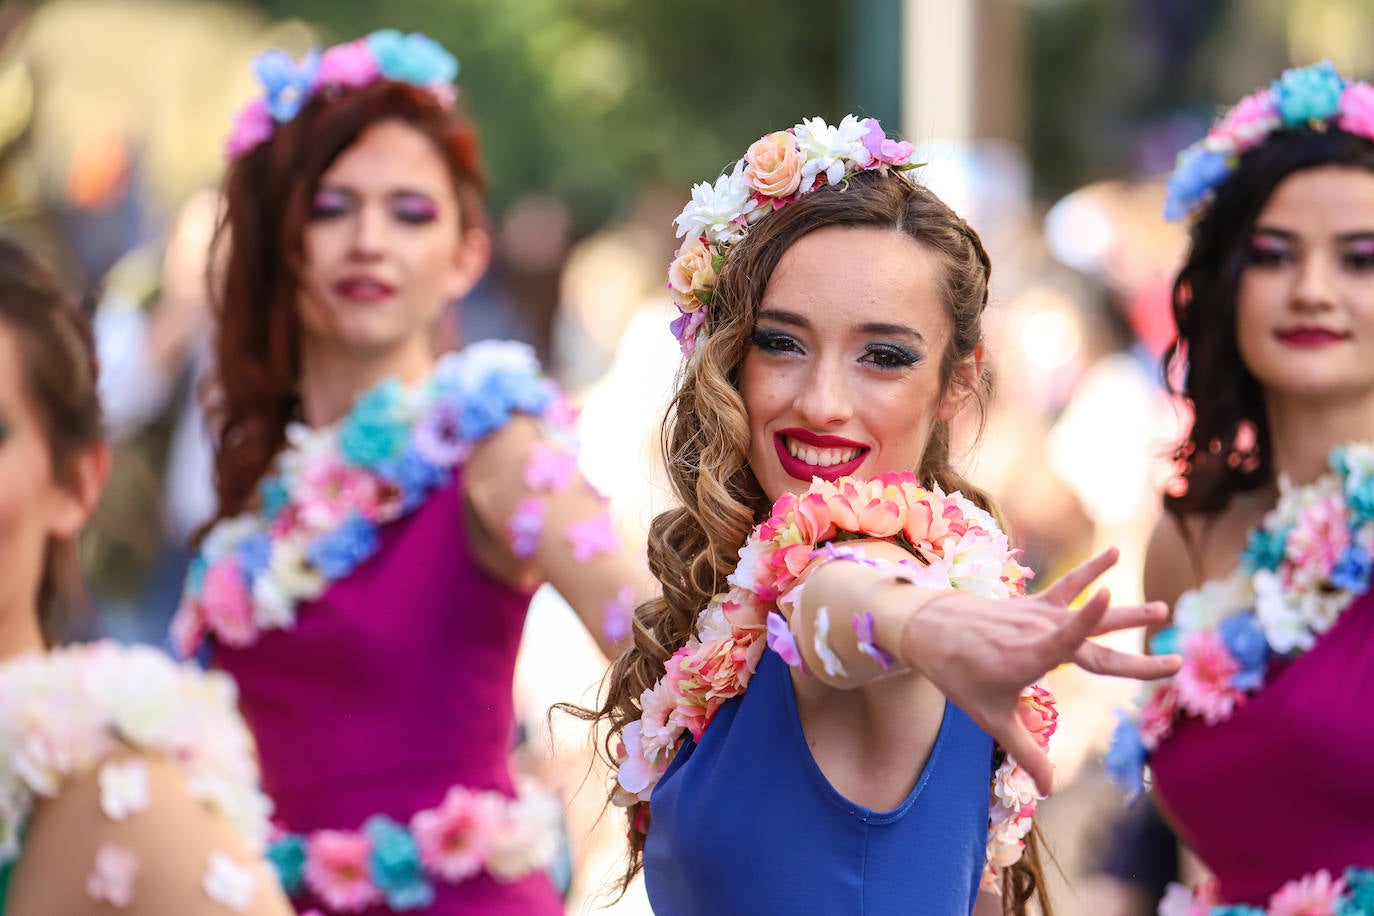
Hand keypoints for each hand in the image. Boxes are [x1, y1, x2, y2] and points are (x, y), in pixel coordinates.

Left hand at [898, 547, 1179, 794]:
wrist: (931, 629)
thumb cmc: (960, 675)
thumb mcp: (990, 717)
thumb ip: (1024, 751)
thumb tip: (1048, 789)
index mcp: (1027, 658)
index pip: (1063, 640)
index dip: (1084, 620)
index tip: (1106, 596)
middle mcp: (1037, 632)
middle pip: (1094, 645)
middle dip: (1135, 655)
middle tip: (1175, 660)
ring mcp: (1039, 614)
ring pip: (1089, 614)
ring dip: (1126, 614)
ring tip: (1161, 609)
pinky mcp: (1036, 603)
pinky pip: (1068, 585)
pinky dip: (1090, 569)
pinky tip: (1113, 553)